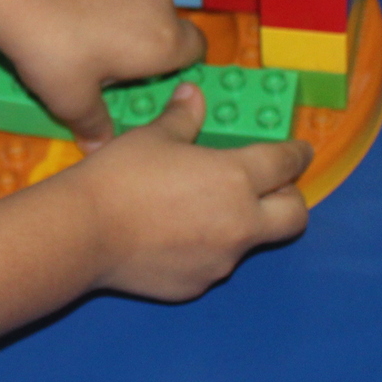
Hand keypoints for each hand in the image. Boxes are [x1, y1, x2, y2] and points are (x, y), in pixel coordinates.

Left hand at [0, 0, 206, 145]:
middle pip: (169, 28)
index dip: (179, 66)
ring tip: (86, 41)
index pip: (197, 51)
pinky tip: (71, 14)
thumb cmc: (53, 51)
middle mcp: (158, 4)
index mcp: (164, 42)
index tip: (148, 79)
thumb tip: (98, 147)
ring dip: (127, 22)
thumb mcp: (72, 101)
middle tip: (110, 68)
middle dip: (148, 47)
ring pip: (143, 5)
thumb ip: (94, 126)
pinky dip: (106, 1)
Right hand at [66, 82, 311, 301]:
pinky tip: (171, 237)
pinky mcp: (197, 285)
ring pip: (250, 241)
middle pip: (294, 217)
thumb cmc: (120, 176)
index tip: (298, 151)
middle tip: (271, 187)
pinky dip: (204, 248)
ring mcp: (222, 260)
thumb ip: (183, 117)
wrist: (83, 233)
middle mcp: (240, 223)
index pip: (287, 164)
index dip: (297, 154)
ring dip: (240, 224)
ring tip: (200, 210)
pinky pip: (213, 263)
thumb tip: (194, 96)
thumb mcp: (153, 136)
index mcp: (236, 177)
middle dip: (291, 199)